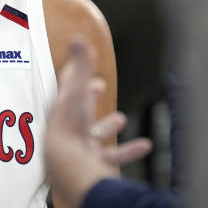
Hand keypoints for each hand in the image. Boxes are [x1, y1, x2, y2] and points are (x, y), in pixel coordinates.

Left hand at [44, 36, 152, 207]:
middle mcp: (68, 131)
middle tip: (98, 87)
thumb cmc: (71, 128)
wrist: (69, 170)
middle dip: (89, 99)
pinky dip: (128, 150)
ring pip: (93, 136)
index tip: (85, 69)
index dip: (76, 77)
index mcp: (62, 111)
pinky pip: (112, 157)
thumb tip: (77, 37)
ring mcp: (79, 150)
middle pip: (78, 112)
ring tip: (121, 118)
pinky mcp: (92, 167)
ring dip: (107, 126)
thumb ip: (81, 66)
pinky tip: (145, 146)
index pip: (67, 90)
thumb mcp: (78, 92)